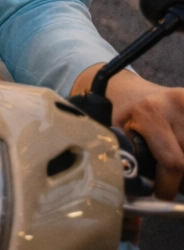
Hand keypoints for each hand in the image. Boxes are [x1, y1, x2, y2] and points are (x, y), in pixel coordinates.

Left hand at [105, 70, 183, 198]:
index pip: (174, 163)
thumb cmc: (118, 117)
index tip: (160, 194)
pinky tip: (179, 152)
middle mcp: (174, 103)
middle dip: (180, 180)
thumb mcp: (113, 134)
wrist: (126, 89)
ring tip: (170, 165)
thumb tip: (134, 200)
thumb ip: (124, 161)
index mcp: (149, 112)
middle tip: (167, 181)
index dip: (168, 186)